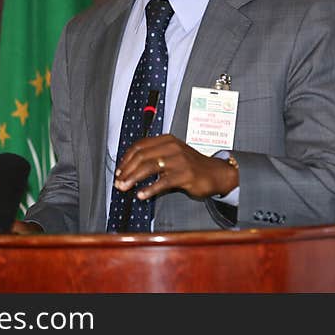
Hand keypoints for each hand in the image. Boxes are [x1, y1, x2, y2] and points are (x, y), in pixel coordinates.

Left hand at [114, 135, 237, 199]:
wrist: (215, 173)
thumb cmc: (191, 165)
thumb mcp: (173, 154)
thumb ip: (155, 157)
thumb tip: (130, 169)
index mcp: (167, 140)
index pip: (139, 146)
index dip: (126, 159)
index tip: (119, 170)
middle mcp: (172, 147)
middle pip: (141, 156)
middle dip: (126, 170)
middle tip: (119, 182)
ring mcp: (179, 160)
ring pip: (149, 167)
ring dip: (133, 178)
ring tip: (125, 187)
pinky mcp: (185, 174)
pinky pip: (163, 182)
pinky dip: (150, 189)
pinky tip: (142, 195)